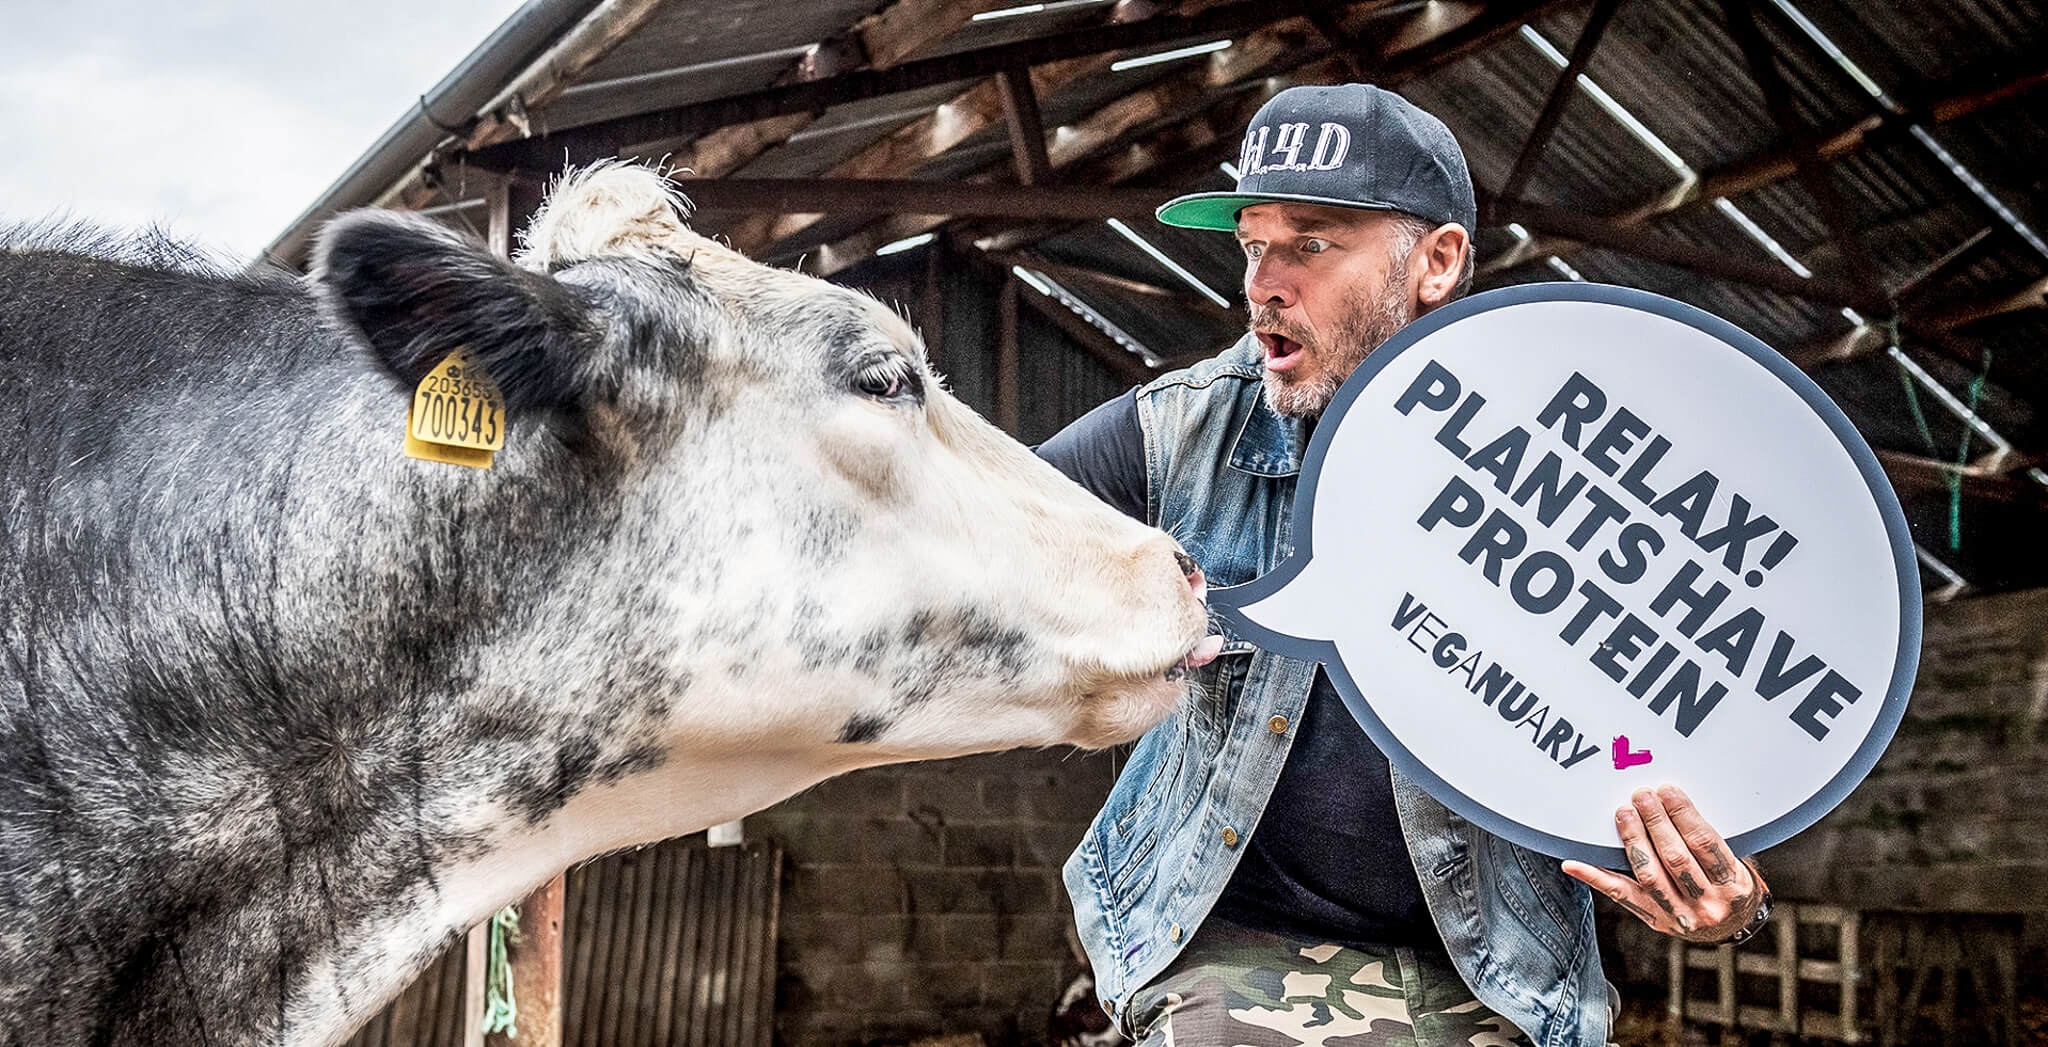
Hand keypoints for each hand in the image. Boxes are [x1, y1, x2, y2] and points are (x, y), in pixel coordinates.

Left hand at [1560, 784, 1765, 943]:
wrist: (1730, 927)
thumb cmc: (1728, 884)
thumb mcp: (1735, 864)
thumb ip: (1708, 839)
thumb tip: (1673, 800)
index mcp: (1732, 885)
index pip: (1705, 844)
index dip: (1684, 814)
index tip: (1668, 790)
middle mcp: (1706, 904)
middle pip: (1675, 858)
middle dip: (1656, 822)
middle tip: (1641, 796)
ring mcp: (1678, 915)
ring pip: (1649, 875)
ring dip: (1633, 840)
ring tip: (1623, 813)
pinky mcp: (1653, 919)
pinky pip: (1620, 895)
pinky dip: (1594, 877)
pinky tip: (1573, 863)